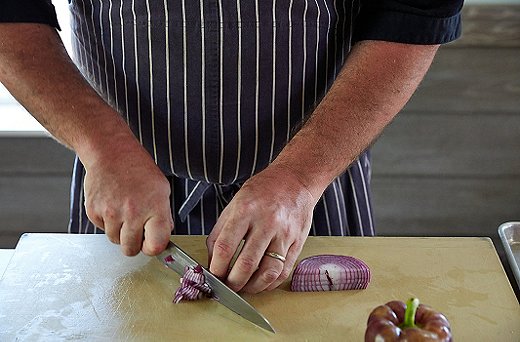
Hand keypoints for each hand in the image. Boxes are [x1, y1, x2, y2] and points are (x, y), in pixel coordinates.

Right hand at [83, 143, 172, 255]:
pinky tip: (113, 205)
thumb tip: (162, 236)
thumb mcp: (161, 188)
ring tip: (124, 212)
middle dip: (135, 243)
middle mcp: (133, 212)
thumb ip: (164, 215)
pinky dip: (107, 222)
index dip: (153, 248)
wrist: (111, 152)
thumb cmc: (138, 168)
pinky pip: (102, 229)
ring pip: (115, 241)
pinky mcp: (94, 211)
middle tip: (136, 230)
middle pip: (131, 249)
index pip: (155, 246)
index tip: (152, 244)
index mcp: (154, 207)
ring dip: (120, 232)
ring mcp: (111, 213)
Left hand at [206, 165, 318, 293]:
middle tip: (227, 286)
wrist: (295, 180)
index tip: (214, 275)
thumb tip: (212, 261)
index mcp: (245, 210)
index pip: (225, 247)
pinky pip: (284, 271)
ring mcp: (284, 234)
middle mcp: (266, 223)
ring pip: (268, 272)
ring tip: (244, 288)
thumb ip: (220, 233)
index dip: (216, 268)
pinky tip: (261, 283)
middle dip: (233, 282)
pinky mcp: (297, 242)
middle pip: (246, 264)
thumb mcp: (234, 204)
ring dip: (253, 287)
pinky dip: (270, 283)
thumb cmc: (263, 191)